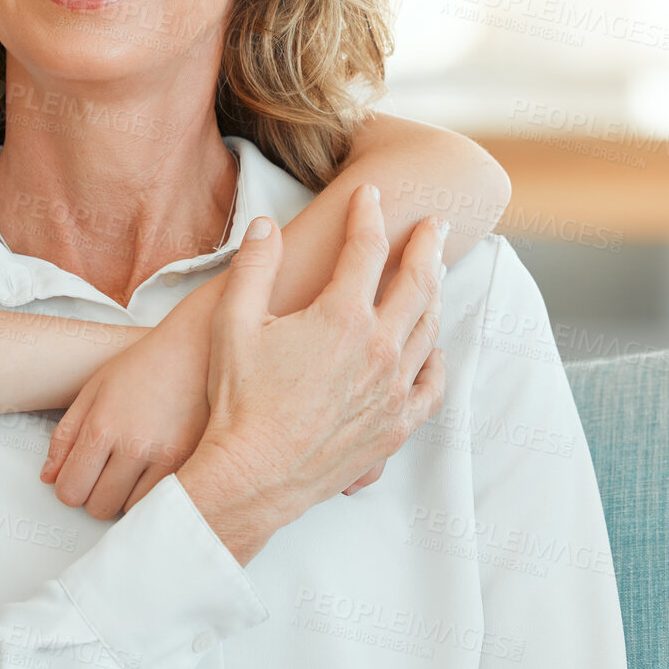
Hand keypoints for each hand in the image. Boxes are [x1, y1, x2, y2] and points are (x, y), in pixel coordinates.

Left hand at [39, 301, 211, 519]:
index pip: (70, 490)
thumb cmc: (142, 366)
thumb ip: (66, 436)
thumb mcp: (93, 391)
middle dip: (94, 494)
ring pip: (130, 511)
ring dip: (124, 497)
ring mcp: (166, 457)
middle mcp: (134, 445)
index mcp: (102, 426)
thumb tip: (49, 477)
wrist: (195, 350)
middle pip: (98, 508)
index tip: (77, 477)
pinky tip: (151, 472)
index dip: (69, 488)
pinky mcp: (192, 463)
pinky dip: (151, 495)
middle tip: (104, 473)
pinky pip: (161, 503)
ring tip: (131, 469)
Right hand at [177, 186, 447, 563]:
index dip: (368, 214)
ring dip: (435, 293)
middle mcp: (378, 349)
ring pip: (428, 329)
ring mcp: (393, 389)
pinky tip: (431, 347)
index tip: (370, 194)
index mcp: (341, 317)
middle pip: (417, 282)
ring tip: (436, 274)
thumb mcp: (232, 324)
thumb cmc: (238, 400)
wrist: (254, 475)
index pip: (366, 249)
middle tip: (436, 223)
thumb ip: (253, 267)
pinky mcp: (396, 425)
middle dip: (428, 245)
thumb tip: (266, 225)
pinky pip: (432, 384)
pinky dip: (435, 358)